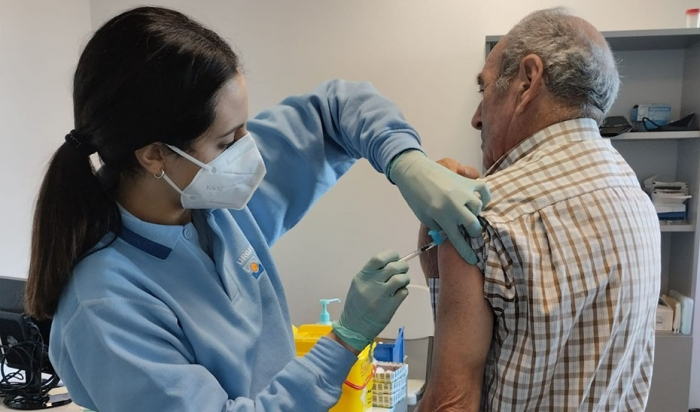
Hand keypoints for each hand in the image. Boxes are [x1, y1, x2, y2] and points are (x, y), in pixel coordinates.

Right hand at [332, 250, 409, 350]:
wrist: (354, 327)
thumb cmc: (356, 305)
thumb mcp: (358, 285)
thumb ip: (372, 274)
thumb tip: (392, 263)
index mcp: (362, 277)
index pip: (379, 258)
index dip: (391, 255)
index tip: (395, 257)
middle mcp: (371, 284)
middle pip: (393, 267)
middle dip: (402, 266)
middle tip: (402, 270)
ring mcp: (381, 295)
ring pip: (400, 279)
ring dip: (404, 279)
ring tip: (402, 283)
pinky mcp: (390, 307)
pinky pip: (403, 293)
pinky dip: (404, 291)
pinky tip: (399, 294)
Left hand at [419, 158, 480, 276]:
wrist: (414, 171)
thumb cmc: (416, 196)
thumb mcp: (423, 217)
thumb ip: (438, 227)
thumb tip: (451, 234)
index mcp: (441, 216)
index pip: (457, 239)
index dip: (466, 252)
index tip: (473, 259)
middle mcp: (454, 205)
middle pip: (473, 225)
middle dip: (473, 231)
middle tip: (470, 230)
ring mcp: (462, 192)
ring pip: (478, 208)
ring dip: (475, 213)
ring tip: (468, 212)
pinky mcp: (466, 180)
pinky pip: (483, 189)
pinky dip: (484, 197)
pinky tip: (478, 200)